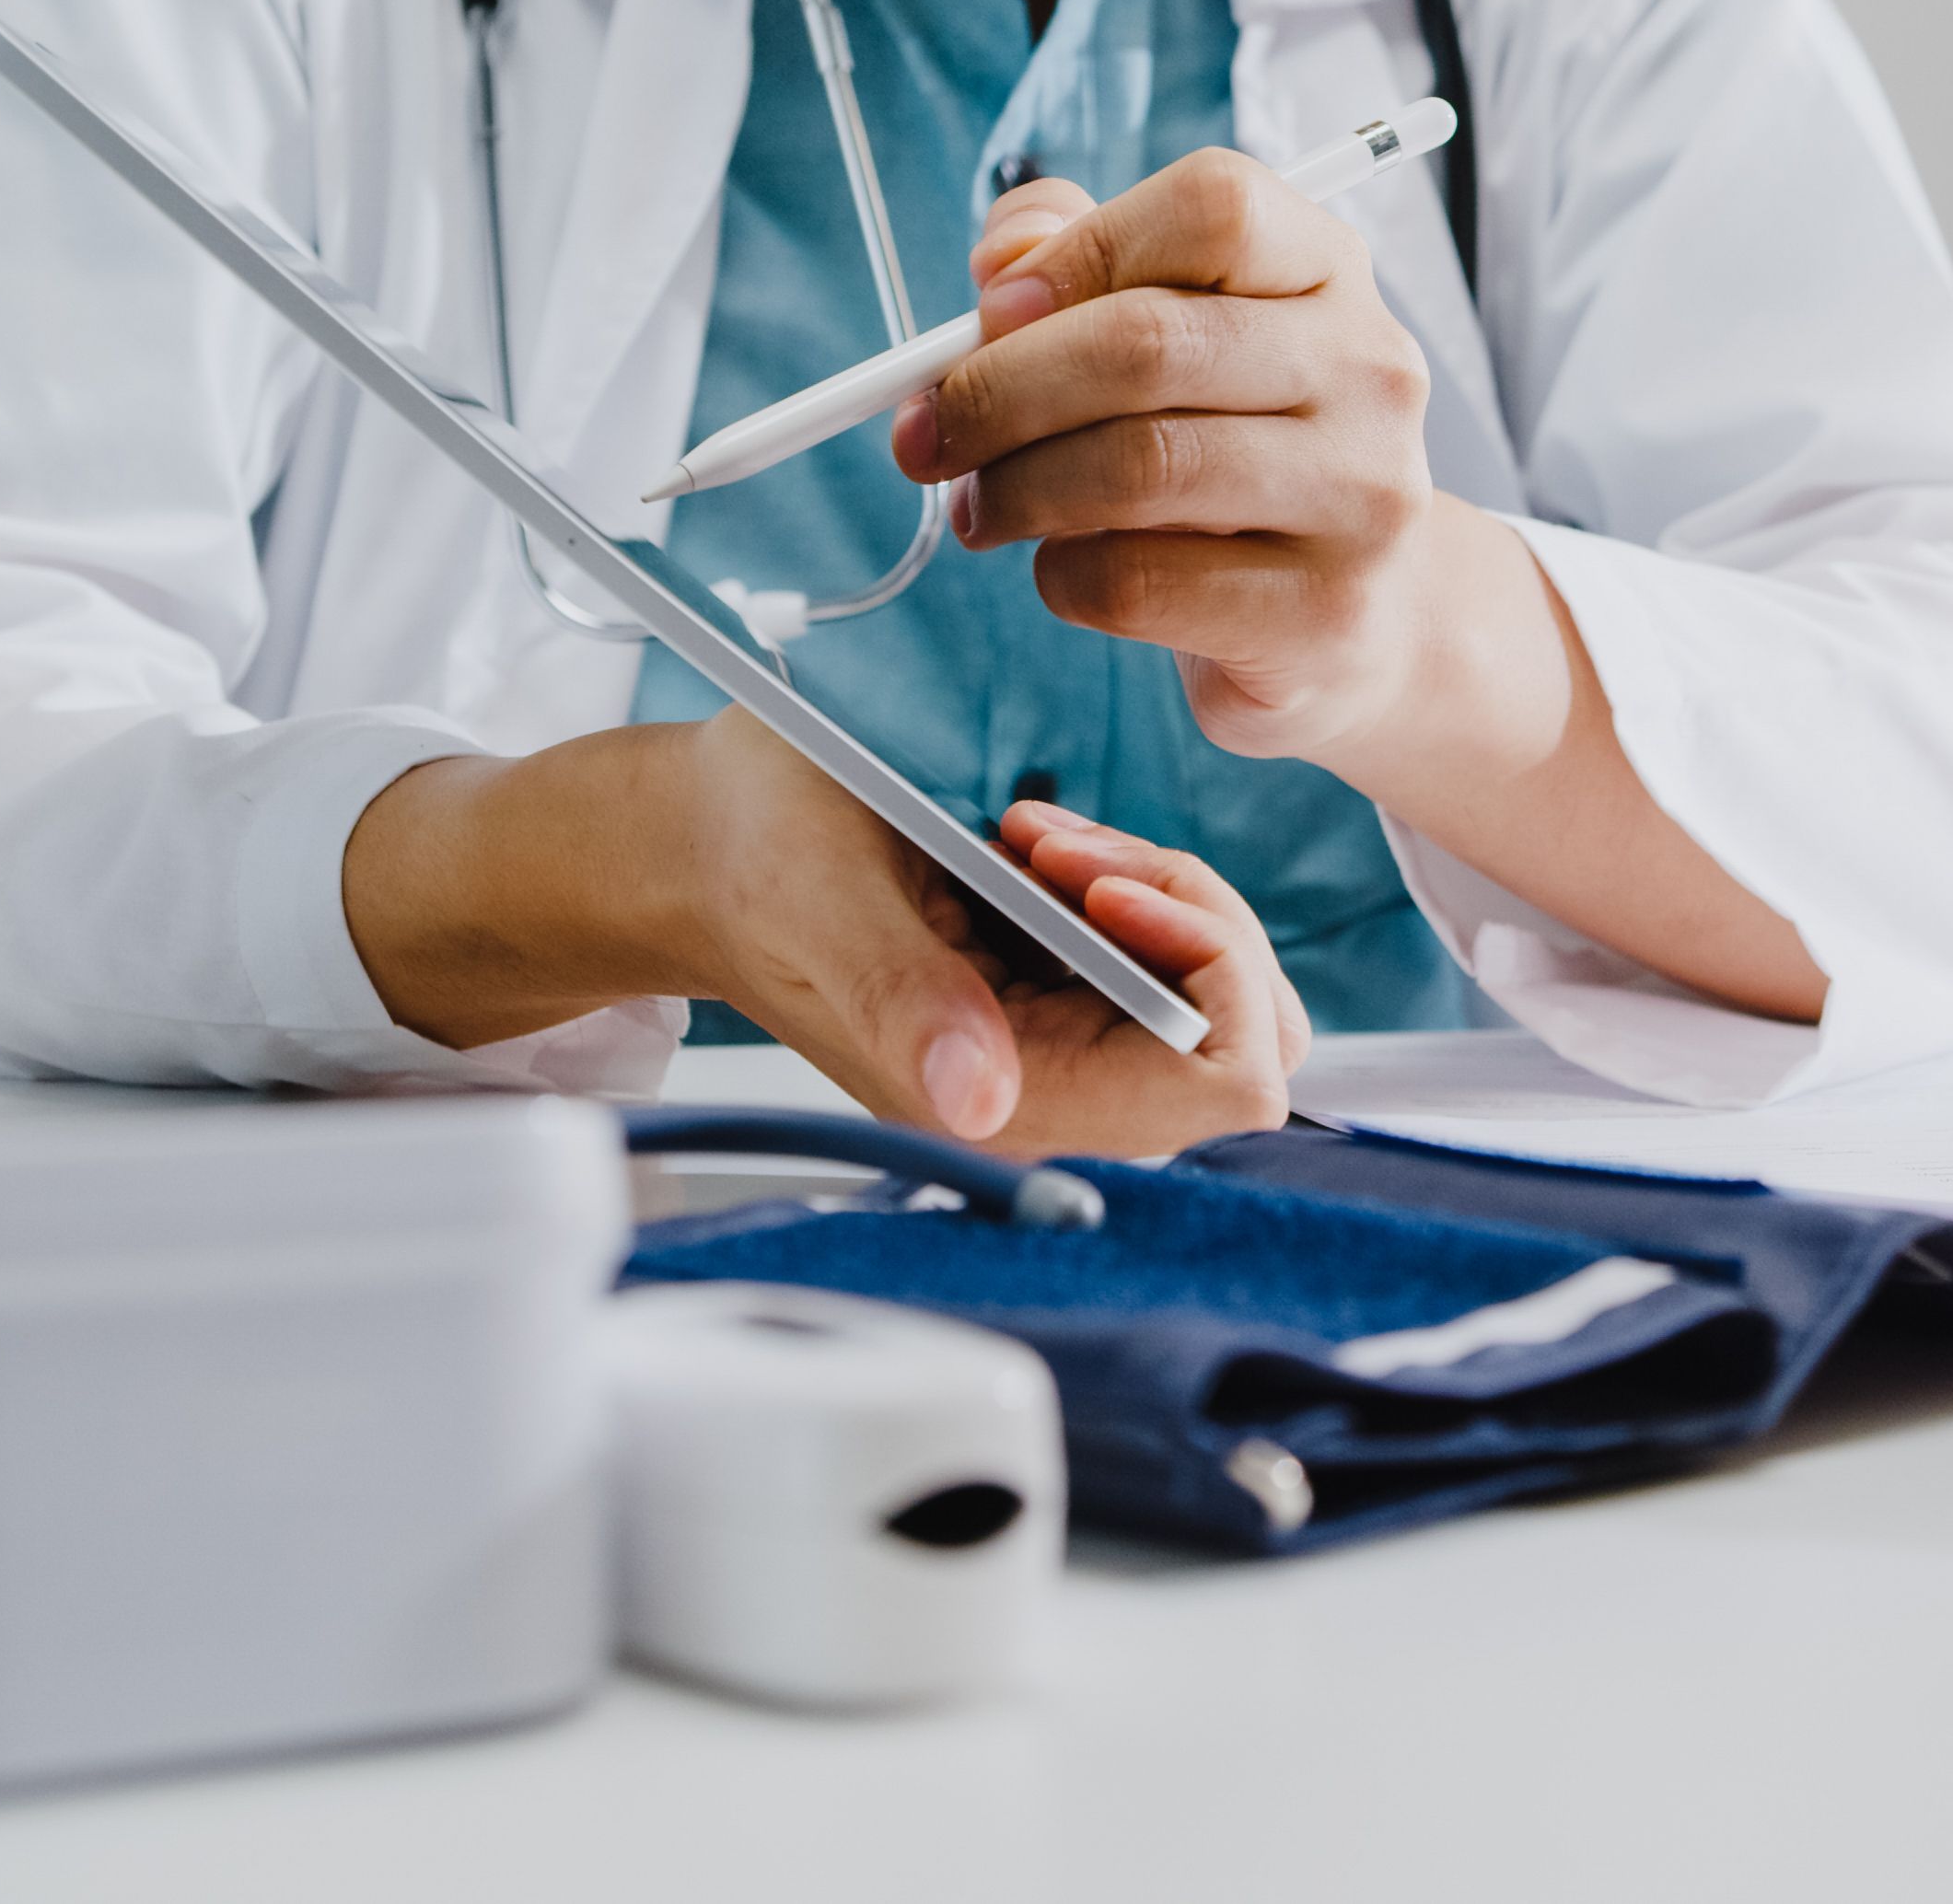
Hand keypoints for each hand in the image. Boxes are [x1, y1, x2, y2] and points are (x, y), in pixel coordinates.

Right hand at [340, 711, 1301, 1153]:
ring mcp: (1066, 1062)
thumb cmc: (752, 863)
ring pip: (1220, 992)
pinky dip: (1126, 884)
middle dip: (1186, 916)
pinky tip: (1030, 846)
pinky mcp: (1064, 1011)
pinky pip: (1171, 956)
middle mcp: (1054, 1108)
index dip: (1206, 963)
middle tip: (1062, 847)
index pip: (1231, 1081)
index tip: (1100, 879)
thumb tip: (982, 1102)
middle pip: (1251, 1036)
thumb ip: (907, 1001)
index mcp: (1011, 1113)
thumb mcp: (826, 903)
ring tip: (1030, 838)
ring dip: (1151, 890)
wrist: (700, 848)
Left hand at [892, 157, 1459, 759]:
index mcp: (1330, 269)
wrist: (1362, 616)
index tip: (988, 314)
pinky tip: (1065, 570)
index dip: (1078, 252)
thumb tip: (1000, 264)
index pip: (1212, 208)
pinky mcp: (1325, 609)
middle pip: (1147, 342)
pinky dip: (1061, 576)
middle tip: (929, 434)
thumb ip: (1082, 261)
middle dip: (998, 390)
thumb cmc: (1238, 451)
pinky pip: (1135, 582)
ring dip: (1016, 489)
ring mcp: (1363, 493)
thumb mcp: (1179, 333)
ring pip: (1136, 467)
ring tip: (983, 507)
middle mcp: (1370, 368)